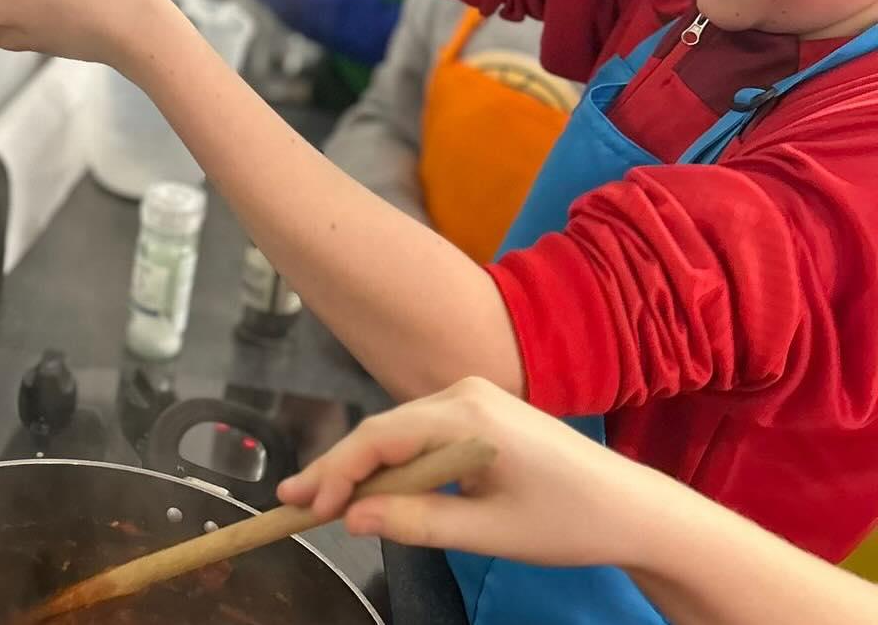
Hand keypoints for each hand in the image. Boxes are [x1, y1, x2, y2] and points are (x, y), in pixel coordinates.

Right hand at [278, 377, 653, 568]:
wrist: (634, 508)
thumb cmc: (569, 521)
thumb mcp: (489, 532)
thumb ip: (416, 521)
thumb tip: (351, 518)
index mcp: (466, 414)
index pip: (379, 437)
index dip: (337, 472)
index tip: (305, 508)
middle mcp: (463, 392)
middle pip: (381, 429)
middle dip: (337, 469)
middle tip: (290, 503)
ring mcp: (472, 398)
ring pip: (397, 431)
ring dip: (363, 468)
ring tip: (321, 501)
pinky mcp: (480, 412)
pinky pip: (419, 433)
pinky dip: (393, 463)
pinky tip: (373, 489)